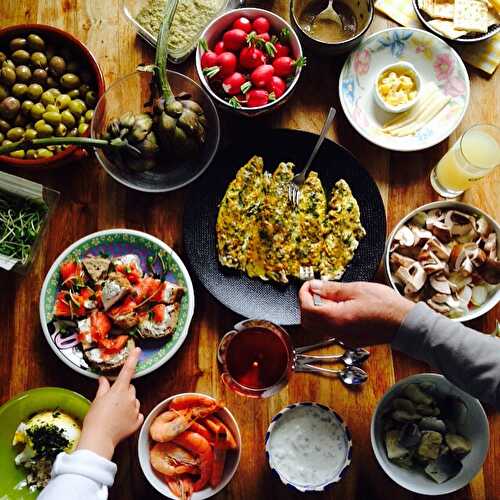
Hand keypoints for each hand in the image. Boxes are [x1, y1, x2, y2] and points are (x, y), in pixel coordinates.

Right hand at [77, 347, 143, 459]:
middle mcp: (130, 398)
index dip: (133, 358)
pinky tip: (121, 421)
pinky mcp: (137, 421)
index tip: (138, 350)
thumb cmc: (95, 419)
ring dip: (127, 403)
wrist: (99, 440)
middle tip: (112, 400)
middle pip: (130, 388)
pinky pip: (137, 414)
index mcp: (119, 390)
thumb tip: (103, 379)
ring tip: (115, 413)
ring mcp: (135, 410)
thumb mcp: (97, 400)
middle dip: (123, 391)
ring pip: (134, 400)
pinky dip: (131, 415)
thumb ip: (103, 388)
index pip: (128, 370)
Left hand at [299, 280, 414, 346]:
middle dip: (308, 304)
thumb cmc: (386, 305)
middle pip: (308, 321)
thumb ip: (331, 289)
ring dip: (319, 311)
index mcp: (336, 319)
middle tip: (317, 290)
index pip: (307, 309)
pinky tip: (342, 306)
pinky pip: (332, 329)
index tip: (309, 285)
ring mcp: (344, 338)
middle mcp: (337, 332)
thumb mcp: (356, 289)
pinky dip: (329, 317)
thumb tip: (314, 286)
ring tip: (332, 297)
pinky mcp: (350, 340)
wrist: (406, 324)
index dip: (303, 294)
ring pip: (319, 326)